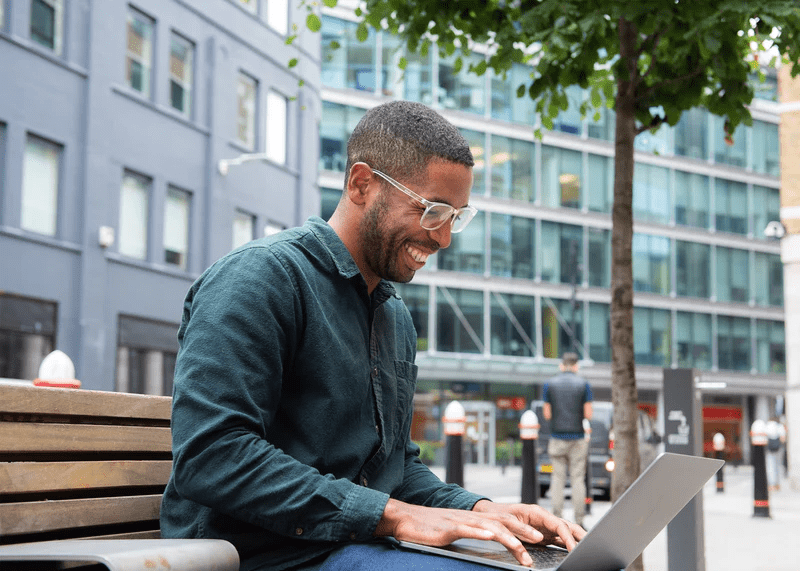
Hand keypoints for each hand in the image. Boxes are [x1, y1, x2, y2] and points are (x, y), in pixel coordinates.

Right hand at [374, 499, 584, 566]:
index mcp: (476, 519)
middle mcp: (472, 518)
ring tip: (523, 547)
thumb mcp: (456, 531)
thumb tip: (490, 541)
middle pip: (503, 521)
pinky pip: (467, 529)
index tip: (540, 539)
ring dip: (509, 537)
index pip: (505, 522)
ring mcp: (461, 522)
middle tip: (542, 541)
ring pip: (490, 527)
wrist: (406, 519)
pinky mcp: (448, 528)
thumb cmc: (430, 528)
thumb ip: (473, 534)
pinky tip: (490, 537)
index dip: (523, 528)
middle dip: (524, 530)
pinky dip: (480, 533)